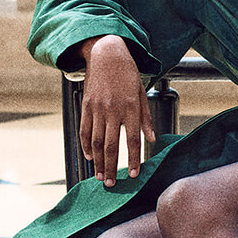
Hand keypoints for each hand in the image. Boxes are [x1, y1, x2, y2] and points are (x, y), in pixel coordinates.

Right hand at [78, 35, 154, 186]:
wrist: (106, 53)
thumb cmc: (127, 73)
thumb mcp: (141, 92)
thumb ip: (145, 117)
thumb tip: (152, 139)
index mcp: (129, 107)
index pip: (132, 139)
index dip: (134, 159)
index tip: (134, 174)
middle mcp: (112, 109)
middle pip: (112, 145)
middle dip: (111, 167)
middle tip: (111, 184)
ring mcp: (97, 108)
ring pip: (97, 141)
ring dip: (98, 161)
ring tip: (100, 176)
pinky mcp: (86, 106)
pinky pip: (85, 130)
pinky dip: (86, 145)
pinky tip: (90, 157)